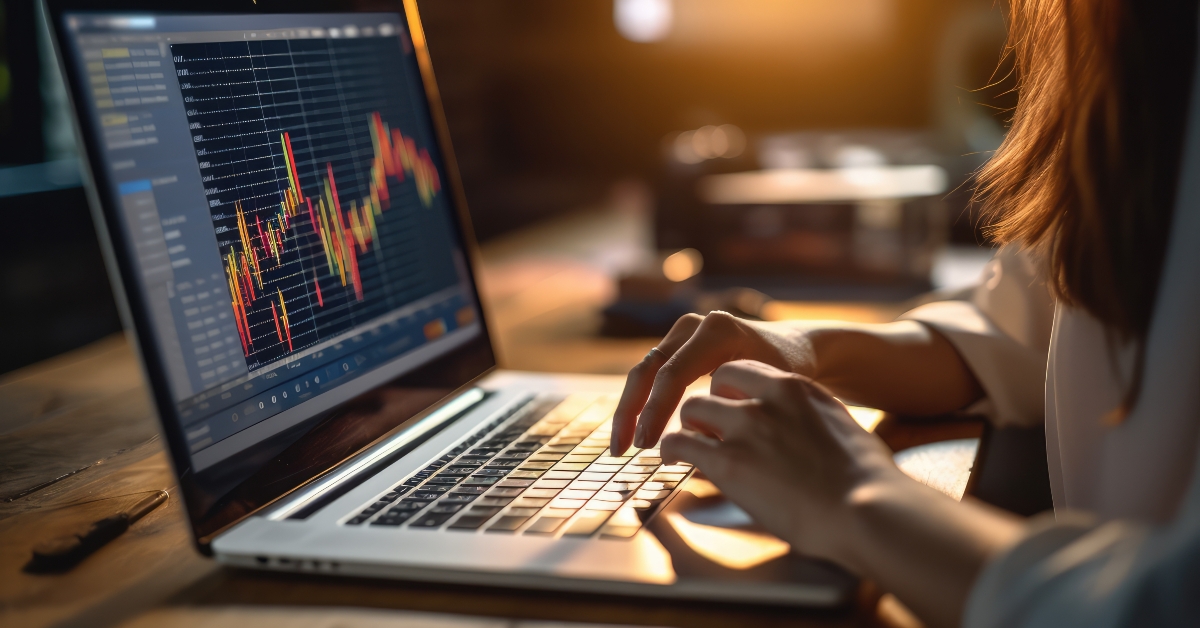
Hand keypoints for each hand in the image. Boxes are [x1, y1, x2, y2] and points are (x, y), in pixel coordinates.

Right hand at [610, 311, 813, 454]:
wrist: (795, 347)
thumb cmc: (790, 373)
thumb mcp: (771, 388)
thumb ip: (739, 408)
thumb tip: (701, 445)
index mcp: (718, 332)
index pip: (673, 374)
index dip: (655, 412)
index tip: (646, 446)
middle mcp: (695, 326)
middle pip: (649, 369)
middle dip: (631, 412)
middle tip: (622, 450)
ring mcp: (684, 333)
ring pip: (645, 372)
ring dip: (630, 409)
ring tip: (621, 446)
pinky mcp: (679, 345)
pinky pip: (653, 374)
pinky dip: (643, 403)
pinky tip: (637, 432)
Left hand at [661, 359, 899, 565]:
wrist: (866, 509)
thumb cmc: (864, 481)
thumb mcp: (837, 427)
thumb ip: (809, 419)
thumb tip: (802, 433)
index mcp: (795, 388)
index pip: (745, 371)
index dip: (732, 391)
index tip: (729, 407)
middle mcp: (766, 399)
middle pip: (715, 385)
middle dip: (708, 407)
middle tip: (706, 430)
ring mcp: (745, 427)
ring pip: (691, 409)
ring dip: (687, 428)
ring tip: (685, 446)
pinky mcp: (727, 461)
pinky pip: (680, 442)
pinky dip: (670, 449)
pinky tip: (670, 459)